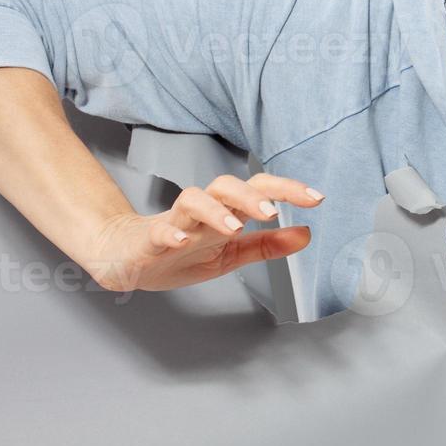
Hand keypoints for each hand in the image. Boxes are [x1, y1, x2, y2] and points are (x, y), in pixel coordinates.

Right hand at [85, 173, 321, 291]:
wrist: (129, 259)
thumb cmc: (181, 253)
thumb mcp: (230, 254)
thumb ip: (266, 245)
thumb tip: (305, 234)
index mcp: (225, 213)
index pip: (258, 190)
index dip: (287, 190)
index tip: (316, 198)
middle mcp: (203, 211)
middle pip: (226, 186)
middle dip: (251, 196)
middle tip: (272, 213)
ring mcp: (176, 222)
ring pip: (193, 199)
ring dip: (215, 211)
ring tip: (234, 228)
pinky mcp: (150, 240)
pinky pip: (159, 230)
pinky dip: (171, 232)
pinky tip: (183, 240)